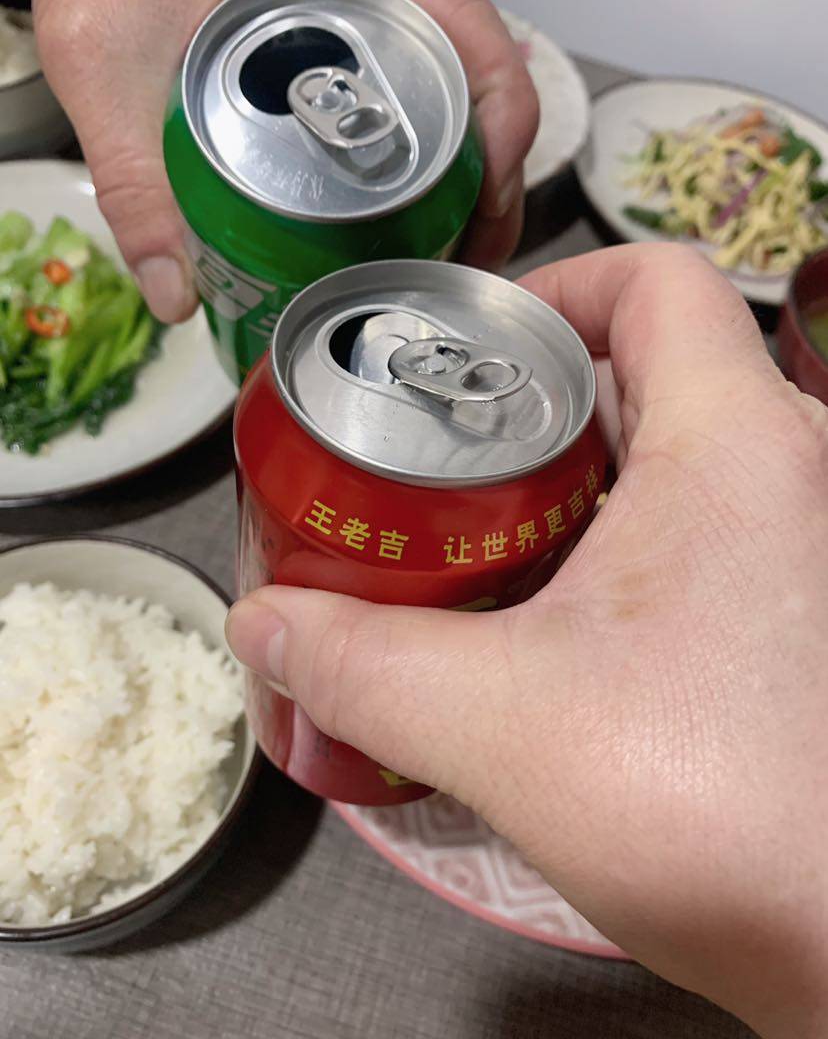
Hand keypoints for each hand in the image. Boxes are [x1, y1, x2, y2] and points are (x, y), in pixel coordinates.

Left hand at [8, 0, 535, 319]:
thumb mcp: (111, 68)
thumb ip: (135, 182)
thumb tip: (176, 295)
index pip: (479, 42)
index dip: (506, 135)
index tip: (485, 216)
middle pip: (481, 88)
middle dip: (491, 184)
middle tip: (462, 265)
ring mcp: (366, 17)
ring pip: (452, 101)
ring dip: (463, 181)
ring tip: (439, 257)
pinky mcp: (345, 48)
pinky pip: (410, 104)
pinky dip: (421, 167)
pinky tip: (397, 223)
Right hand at [226, 243, 827, 1038]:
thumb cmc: (725, 814)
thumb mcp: (504, 725)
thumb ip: (363, 668)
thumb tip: (266, 628)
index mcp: (736, 446)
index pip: (658, 280)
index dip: (559, 287)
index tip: (476, 348)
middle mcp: (795, 476)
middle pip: (653, 371)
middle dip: (539, 405)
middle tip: (446, 461)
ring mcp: (805, 551)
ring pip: (675, 463)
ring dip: (575, 489)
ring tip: (479, 543)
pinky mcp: (800, 622)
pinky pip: (702, 539)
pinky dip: (620, 553)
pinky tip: (554, 626)